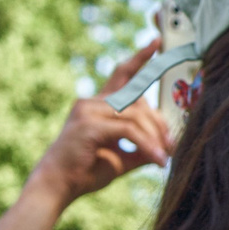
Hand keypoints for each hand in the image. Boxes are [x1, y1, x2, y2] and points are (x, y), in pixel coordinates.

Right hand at [30, 43, 172, 208]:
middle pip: (138, 100)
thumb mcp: (120, 158)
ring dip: (154, 138)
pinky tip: (156, 160)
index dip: (140, 58)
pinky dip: (146, 145)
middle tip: (172, 145)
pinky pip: (129, 131)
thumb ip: (140, 148)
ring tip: (164, 158)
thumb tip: (165, 148)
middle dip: (159, 122)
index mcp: (97, 105)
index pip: (122, 74)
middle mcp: (92, 102)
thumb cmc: (84, 172)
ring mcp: (88, 111)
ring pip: (136, 115)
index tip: (157, 42)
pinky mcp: (89, 125)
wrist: (56, 186)